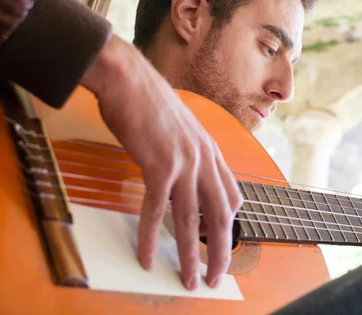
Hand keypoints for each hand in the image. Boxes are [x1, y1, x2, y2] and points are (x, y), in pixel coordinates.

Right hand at [81, 35, 242, 289]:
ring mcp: (184, 163)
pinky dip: (151, 237)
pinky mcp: (159, 165)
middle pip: (221, 215)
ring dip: (190, 256)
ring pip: (192, 220)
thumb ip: (189, 151)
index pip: (232, 195)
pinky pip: (156, 211)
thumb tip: (184, 172)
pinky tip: (147, 257)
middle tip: (215, 277)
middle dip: (220, 251)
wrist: (130, 79)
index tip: (224, 241)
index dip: (230, 223)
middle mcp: (204, 160)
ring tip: (188, 281)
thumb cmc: (150, 102)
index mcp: (211, 151)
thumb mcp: (181, 127)